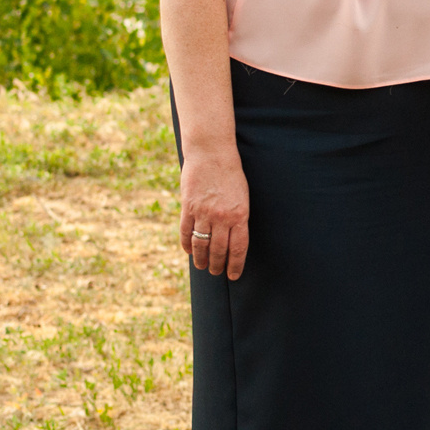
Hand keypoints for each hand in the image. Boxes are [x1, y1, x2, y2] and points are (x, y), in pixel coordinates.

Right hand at [179, 146, 249, 279]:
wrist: (212, 153)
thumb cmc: (231, 174)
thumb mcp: (243, 196)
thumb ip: (238, 218)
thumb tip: (233, 238)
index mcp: (240, 214)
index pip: (238, 248)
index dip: (235, 265)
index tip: (233, 276)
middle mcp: (222, 217)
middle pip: (219, 250)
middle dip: (218, 265)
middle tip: (216, 272)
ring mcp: (203, 213)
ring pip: (202, 245)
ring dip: (202, 259)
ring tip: (203, 266)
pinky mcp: (188, 207)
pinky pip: (186, 232)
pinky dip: (187, 244)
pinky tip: (189, 251)